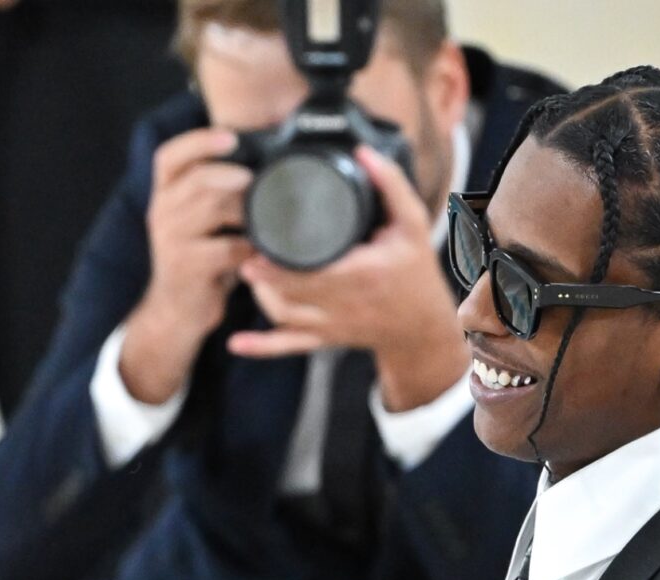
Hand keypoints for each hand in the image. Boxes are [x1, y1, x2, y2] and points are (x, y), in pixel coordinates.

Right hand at [119, 128, 257, 405]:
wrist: (177, 310)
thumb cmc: (199, 258)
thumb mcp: (198, 220)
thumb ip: (216, 192)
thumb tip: (265, 160)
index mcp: (163, 195)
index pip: (169, 156)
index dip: (199, 142)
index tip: (230, 137)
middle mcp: (161, 212)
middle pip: (198, 179)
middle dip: (233, 176)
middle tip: (260, 181)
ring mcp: (171, 240)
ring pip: (212, 209)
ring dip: (247, 210)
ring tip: (269, 215)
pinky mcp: (187, 267)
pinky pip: (227, 248)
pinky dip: (251, 248)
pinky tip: (264, 250)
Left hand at [232, 147, 469, 411]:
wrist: (422, 327)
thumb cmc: (415, 272)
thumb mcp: (412, 225)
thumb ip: (391, 185)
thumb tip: (363, 153)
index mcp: (362, 272)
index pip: (311, 267)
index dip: (279, 258)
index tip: (258, 238)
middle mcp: (344, 303)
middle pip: (289, 289)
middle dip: (261, 272)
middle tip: (244, 249)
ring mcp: (333, 326)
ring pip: (284, 315)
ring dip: (260, 295)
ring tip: (248, 272)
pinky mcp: (325, 340)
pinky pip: (290, 346)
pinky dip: (262, 347)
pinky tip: (236, 343)